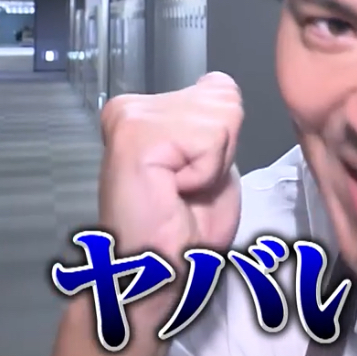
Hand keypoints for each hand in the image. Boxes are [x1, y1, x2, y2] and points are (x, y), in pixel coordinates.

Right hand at [97, 71, 242, 267]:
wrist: (160, 273)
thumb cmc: (183, 230)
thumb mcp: (213, 161)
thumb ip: (215, 121)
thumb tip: (215, 82)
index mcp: (147, 110)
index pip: (220, 88)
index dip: (224, 141)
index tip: (192, 174)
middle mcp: (131, 106)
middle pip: (225, 99)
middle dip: (221, 151)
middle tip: (187, 188)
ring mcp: (131, 116)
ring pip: (222, 117)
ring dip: (214, 165)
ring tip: (180, 191)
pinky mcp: (136, 134)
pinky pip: (210, 139)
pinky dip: (207, 173)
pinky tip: (173, 192)